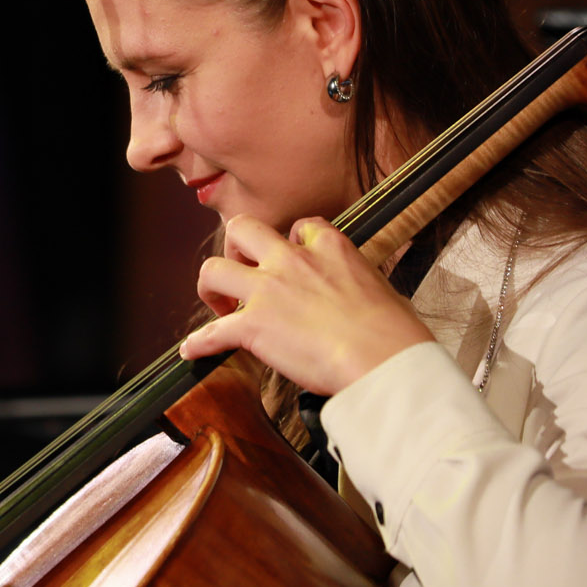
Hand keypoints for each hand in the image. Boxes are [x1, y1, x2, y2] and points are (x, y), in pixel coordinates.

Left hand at [178, 215, 429, 394]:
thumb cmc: (394, 333)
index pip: (300, 226)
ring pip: (213, 269)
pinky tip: (193, 351)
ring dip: (211, 287)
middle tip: (243, 273)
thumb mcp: (382, 287)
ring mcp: (269, 290)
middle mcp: (292, 259)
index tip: (289, 262)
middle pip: (242, 229)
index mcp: (329, 246)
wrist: (384, 359)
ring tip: (220, 307)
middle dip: (236, 248)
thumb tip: (362, 300)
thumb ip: (358, 284)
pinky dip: (199, 343)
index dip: (290, 244)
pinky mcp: (253, 325)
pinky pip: (212, 331)